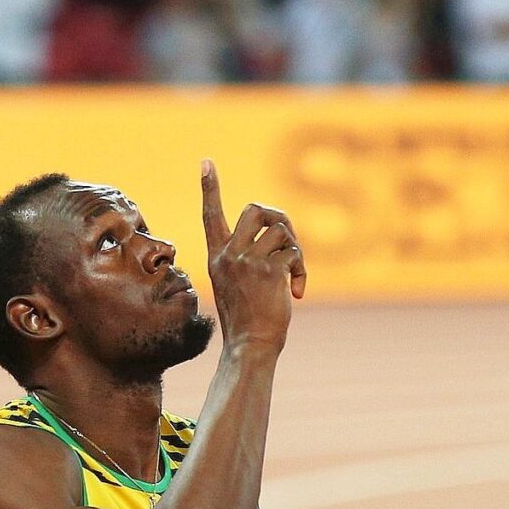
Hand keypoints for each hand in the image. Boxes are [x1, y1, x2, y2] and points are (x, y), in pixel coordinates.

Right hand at [199, 159, 304, 356]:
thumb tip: (281, 234)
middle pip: (256, 209)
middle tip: (287, 244)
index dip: (210, 188)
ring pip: (281, 231)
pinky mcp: (269, 270)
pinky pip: (294, 252)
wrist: (250, 346)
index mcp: (217, 257)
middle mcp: (228, 255)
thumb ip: (247, 258)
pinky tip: (296, 292)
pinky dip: (301, 271)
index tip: (206, 162)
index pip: (211, 215)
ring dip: (294, 251)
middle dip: (279, 220)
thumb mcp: (237, 285)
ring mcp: (247, 261)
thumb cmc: (247, 321)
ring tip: (292, 277)